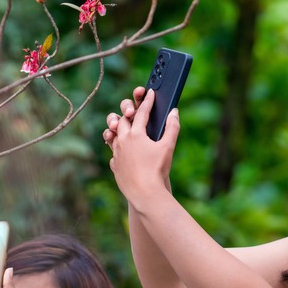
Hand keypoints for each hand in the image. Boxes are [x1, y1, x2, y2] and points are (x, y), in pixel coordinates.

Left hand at [109, 89, 178, 203]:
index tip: (151, 93)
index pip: (142, 112)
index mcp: (136, 134)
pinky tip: (123, 151)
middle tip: (136, 109)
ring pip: (113, 135)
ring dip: (118, 129)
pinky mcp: (115, 165)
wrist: (145, 193)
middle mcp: (123, 141)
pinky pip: (114, 152)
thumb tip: (174, 112)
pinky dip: (118, 148)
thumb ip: (172, 127)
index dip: (148, 101)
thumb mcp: (168, 147)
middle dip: (129, 112)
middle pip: (123, 120)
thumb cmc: (157, 169)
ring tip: (123, 127)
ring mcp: (117, 153)